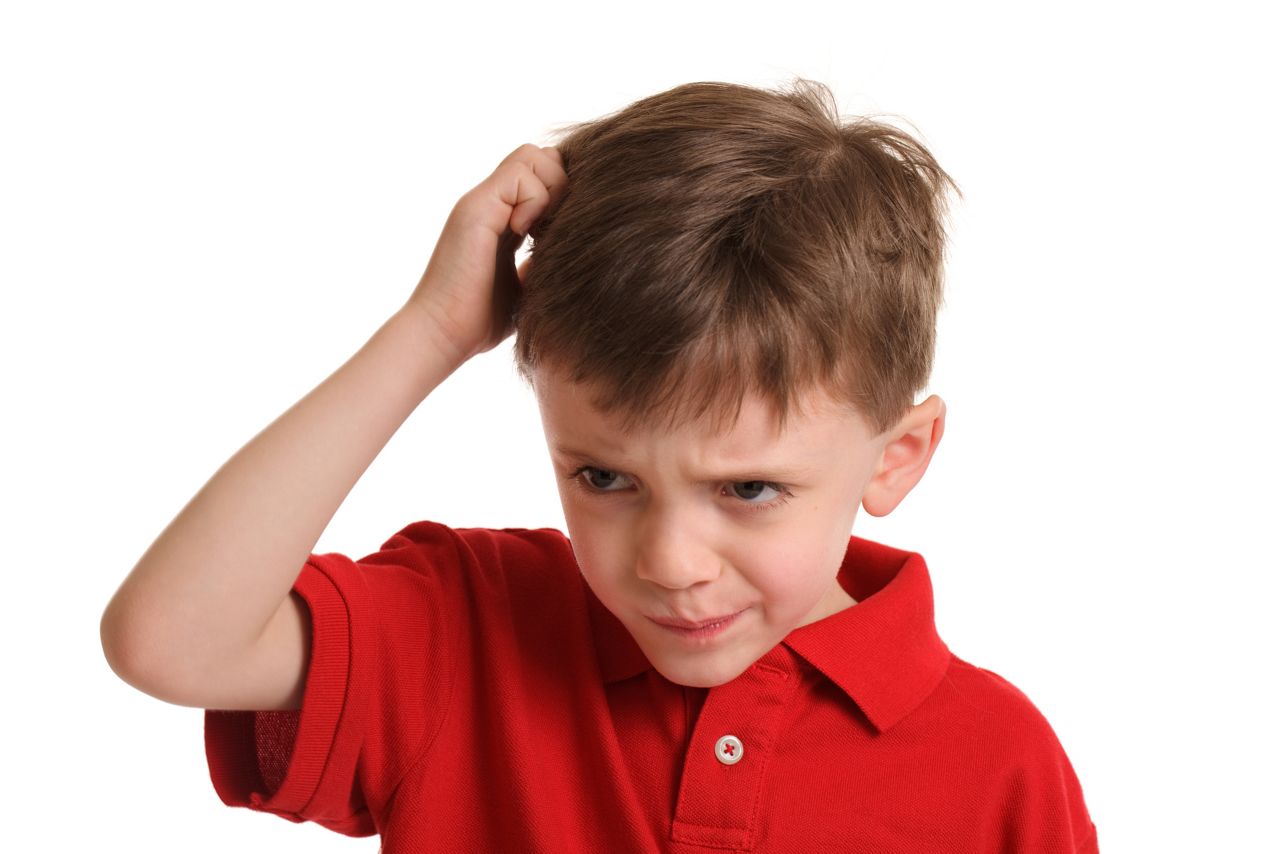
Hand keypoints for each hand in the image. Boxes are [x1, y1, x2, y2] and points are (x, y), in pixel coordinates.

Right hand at [405, 144, 566, 365]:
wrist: (443, 334)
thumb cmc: (478, 321)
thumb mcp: (523, 287)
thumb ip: (539, 264)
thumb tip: (566, 257)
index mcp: (501, 218)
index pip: (543, 175)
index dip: (563, 195)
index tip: (560, 235)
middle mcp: (490, 203)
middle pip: (542, 155)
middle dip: (562, 187)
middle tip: (554, 231)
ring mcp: (481, 201)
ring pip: (534, 155)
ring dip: (551, 191)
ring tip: (540, 234)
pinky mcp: (477, 208)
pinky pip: (521, 175)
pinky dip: (536, 202)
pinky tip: (526, 237)